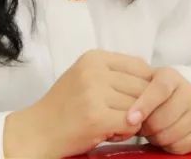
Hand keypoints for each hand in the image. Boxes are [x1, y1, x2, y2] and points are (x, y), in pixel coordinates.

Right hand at [3, 49, 152, 157]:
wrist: (37, 131)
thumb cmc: (64, 107)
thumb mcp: (86, 77)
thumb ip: (114, 73)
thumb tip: (153, 76)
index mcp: (94, 57)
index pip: (140, 65)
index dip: (145, 86)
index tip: (137, 99)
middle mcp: (95, 70)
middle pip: (142, 86)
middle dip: (141, 105)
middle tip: (124, 117)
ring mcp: (95, 93)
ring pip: (139, 105)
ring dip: (133, 120)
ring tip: (115, 125)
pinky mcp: (97, 117)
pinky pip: (131, 123)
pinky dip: (126, 132)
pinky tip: (111, 133)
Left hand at [127, 67, 190, 153]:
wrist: (181, 101)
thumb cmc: (154, 96)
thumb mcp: (143, 87)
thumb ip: (133, 95)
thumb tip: (127, 118)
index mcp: (170, 76)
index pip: (159, 89)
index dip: (144, 105)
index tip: (130, 120)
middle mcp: (190, 91)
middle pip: (161, 119)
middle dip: (146, 128)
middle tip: (142, 126)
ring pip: (170, 135)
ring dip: (157, 138)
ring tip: (155, 131)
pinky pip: (180, 146)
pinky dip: (169, 147)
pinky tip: (168, 137)